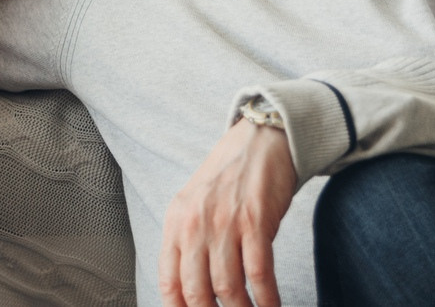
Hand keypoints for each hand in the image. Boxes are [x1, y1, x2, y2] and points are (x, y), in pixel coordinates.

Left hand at [159, 119, 297, 306]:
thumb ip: (187, 243)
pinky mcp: (255, 222)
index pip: (168, 283)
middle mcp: (195, 225)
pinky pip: (258, 274)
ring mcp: (224, 224)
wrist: (258, 143)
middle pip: (196, 292)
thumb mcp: (193, 206)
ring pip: (228, 289)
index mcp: (175, 223)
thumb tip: (191, 292)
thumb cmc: (227, 179)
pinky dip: (266, 299)